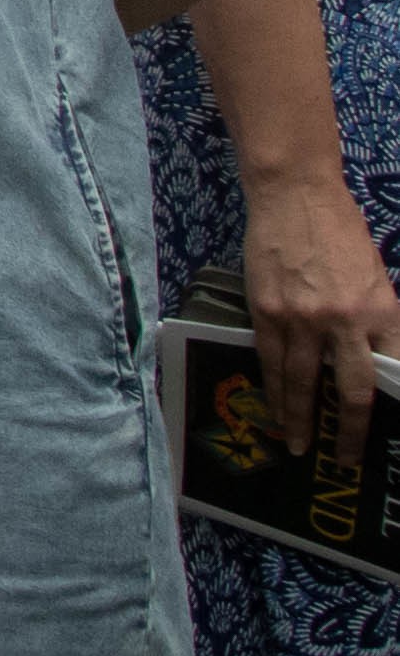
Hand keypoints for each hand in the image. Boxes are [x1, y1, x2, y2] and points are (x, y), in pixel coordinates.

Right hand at [242, 173, 399, 464]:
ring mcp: (304, 318)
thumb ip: (378, 322)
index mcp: (384, 313)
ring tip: (297, 444)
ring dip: (300, 418)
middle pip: (351, 392)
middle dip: (348, 432)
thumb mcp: (377, 280)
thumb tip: (379, 364)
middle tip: (343, 459)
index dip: (388, 408)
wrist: (296, 196)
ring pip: (302, 382)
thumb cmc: (342, 234)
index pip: (394, 374)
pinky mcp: (268, 310)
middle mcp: (347, 321)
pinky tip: (274, 407)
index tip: (380, 434)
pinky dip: (273, 388)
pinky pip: (271, 360)